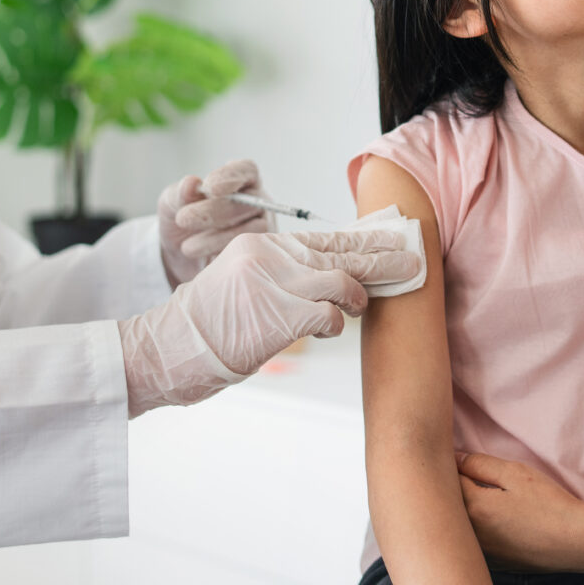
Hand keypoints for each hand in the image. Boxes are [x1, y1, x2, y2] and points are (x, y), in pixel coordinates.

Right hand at [120, 229, 422, 415]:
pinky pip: (329, 314)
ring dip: (360, 295)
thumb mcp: (242, 284)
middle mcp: (270, 255)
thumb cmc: (207, 325)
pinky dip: (336, 323)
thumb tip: (330, 281)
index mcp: (262, 244)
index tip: (391, 238)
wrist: (168, 347)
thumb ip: (282, 276)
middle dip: (382, 256)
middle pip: (341, 251)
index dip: (362, 239)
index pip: (323, 237)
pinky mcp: (279, 313)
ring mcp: (276, 282)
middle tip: (414, 261)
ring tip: (363, 304)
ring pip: (341, 278)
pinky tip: (329, 328)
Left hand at [158, 159, 272, 288]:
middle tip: (183, 219)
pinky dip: (224, 255)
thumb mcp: (171, 205)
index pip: (246, 170)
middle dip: (215, 211)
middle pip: (250, 200)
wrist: (179, 260)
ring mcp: (261, 228)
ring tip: (187, 247)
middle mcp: (256, 202)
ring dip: (217, 238)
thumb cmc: (181, 222)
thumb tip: (191, 183)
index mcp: (240, 181)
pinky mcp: (258, 253)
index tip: (210, 187)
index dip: (232, 176)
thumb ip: (180, 193)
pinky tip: (204, 259)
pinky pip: (250, 253)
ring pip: (252, 229)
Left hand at [458, 452, 583, 572]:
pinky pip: (472, 543)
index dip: (447, 466)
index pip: (446, 481)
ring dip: (458, 512)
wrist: (578, 543)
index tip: (449, 455)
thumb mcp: (515, 473)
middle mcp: (472, 535)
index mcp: (474, 508)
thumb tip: (453, 459)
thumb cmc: (548, 504)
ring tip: (471, 493)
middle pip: (446, 507)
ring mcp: (482, 554)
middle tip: (459, 472)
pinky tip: (489, 520)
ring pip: (457, 527)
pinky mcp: (494, 564)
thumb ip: (479, 464)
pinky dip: (471, 530)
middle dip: (447, 489)